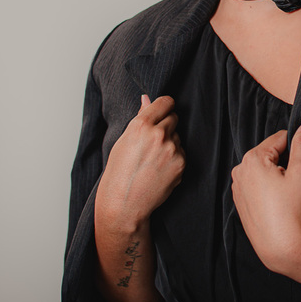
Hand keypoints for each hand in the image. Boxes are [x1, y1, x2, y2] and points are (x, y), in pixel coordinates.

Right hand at [96, 95, 184, 231]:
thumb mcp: (123, 140)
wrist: (125, 203)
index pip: (165, 102)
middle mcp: (158, 134)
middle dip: (166, 125)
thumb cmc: (119, 172)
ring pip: (177, 136)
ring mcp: (172, 149)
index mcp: (141, 125)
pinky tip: (159, 169)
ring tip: (153, 159)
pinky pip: (181, 152)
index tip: (163, 110)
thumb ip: (140, 118)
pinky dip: (174, 158)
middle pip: (174, 117)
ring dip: (170, 143)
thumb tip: (147, 98)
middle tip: (153, 141)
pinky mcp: (181, 163)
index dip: (164, 106)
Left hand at [232, 121, 300, 275]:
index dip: (296, 147)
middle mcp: (239, 171)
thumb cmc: (290, 210)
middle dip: (285, 162)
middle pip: (270, 154)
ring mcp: (238, 188)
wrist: (280, 247)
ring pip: (263, 171)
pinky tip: (279, 203)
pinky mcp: (241, 203)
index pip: (279, 139)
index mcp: (252, 159)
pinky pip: (257, 187)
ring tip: (288, 194)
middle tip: (296, 181)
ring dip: (277, 176)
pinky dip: (268, 189)